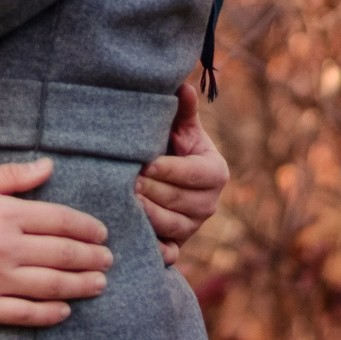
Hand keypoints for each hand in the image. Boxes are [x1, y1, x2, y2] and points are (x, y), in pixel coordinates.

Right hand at [0, 159, 111, 326]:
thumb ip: (12, 176)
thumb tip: (48, 167)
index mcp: (6, 214)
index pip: (61, 221)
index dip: (87, 228)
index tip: (101, 233)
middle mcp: (7, 248)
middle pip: (63, 254)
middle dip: (91, 258)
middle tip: (107, 260)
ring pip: (51, 286)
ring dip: (80, 285)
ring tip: (98, 284)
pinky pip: (25, 313)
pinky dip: (49, 314)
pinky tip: (64, 310)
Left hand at [138, 84, 227, 266]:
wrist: (168, 177)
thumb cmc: (172, 146)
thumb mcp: (180, 128)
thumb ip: (183, 111)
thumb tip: (183, 86)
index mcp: (214, 172)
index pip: (194, 175)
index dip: (170, 171)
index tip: (145, 165)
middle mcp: (209, 203)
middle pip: (181, 202)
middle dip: (153, 192)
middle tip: (128, 183)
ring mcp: (194, 227)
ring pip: (173, 227)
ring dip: (149, 216)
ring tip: (126, 203)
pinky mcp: (179, 245)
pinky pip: (170, 253)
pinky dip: (155, 250)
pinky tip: (136, 239)